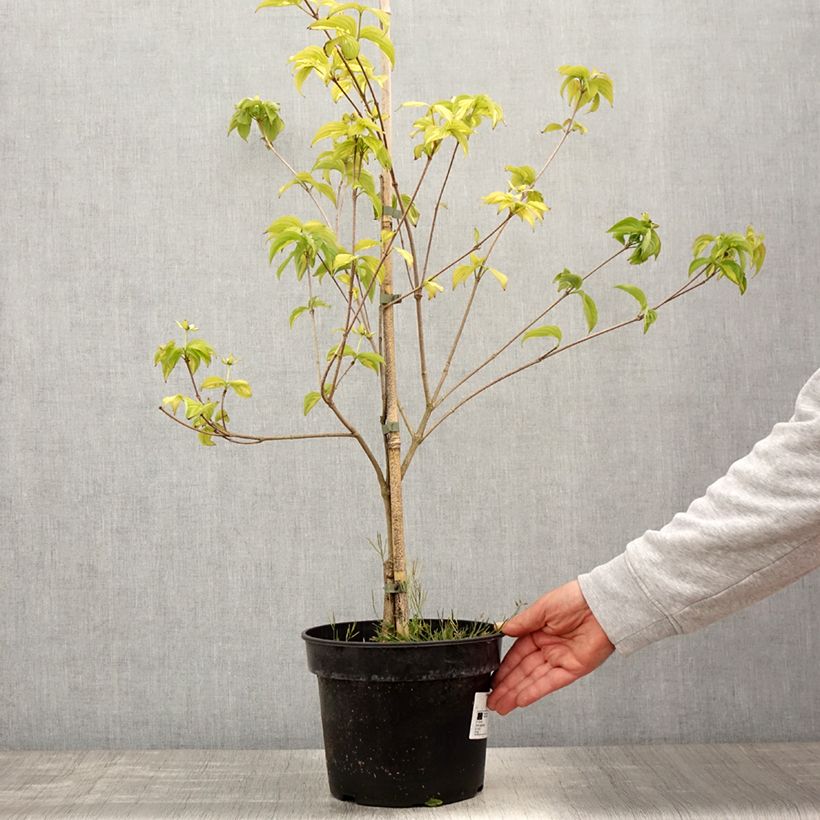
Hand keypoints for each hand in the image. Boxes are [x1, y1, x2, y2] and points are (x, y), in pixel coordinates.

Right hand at [487, 580, 614, 714]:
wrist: (602, 605)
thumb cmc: (575, 599)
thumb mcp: (542, 608)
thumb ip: (522, 623)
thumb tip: (503, 629)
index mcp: (539, 632)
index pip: (516, 654)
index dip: (503, 668)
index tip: (491, 680)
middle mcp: (549, 648)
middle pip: (522, 671)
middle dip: (506, 687)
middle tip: (491, 700)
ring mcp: (560, 660)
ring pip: (533, 680)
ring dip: (516, 693)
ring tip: (500, 706)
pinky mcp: (573, 669)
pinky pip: (550, 683)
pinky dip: (535, 691)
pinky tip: (521, 700)